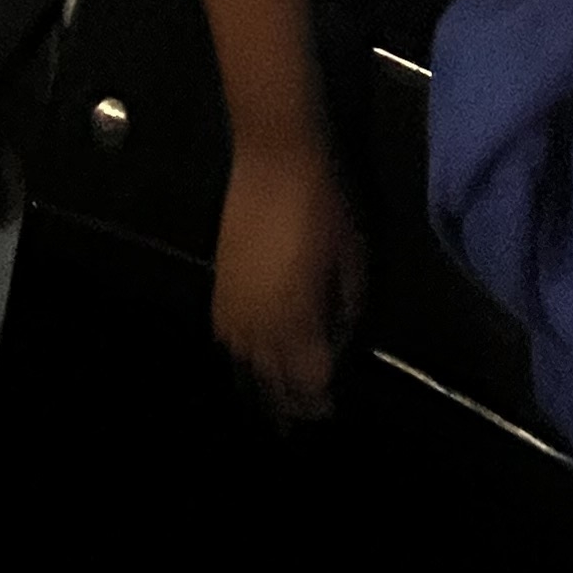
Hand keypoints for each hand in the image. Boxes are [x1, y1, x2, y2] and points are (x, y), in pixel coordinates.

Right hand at [211, 135, 364, 420]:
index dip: (320, 401)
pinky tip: (253, 356)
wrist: (274, 159)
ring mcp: (234, 309)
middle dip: (292, 403)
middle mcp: (259, 328)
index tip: (331, 406)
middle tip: (308, 413)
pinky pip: (228, 340)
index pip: (307, 384)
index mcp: (296, 324)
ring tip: (279, 398)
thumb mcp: (353, 260)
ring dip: (264, 384)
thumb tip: (335, 342)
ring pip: (246, 367)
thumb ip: (346, 312)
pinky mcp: (219, 289)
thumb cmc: (324, 205)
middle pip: (273, 384)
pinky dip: (242, 355)